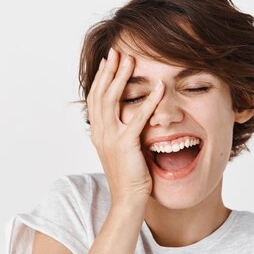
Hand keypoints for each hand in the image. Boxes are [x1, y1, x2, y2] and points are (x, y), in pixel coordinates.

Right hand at [86, 47, 164, 206]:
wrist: (127, 200)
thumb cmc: (129, 178)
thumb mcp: (121, 151)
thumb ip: (122, 133)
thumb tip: (130, 119)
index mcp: (98, 133)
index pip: (95, 99)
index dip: (101, 78)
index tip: (108, 61)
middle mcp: (100, 133)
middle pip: (100, 94)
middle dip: (109, 71)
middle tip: (117, 52)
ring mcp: (110, 138)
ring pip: (112, 100)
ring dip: (122, 78)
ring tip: (130, 60)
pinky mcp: (125, 145)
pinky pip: (137, 118)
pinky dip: (149, 101)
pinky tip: (158, 87)